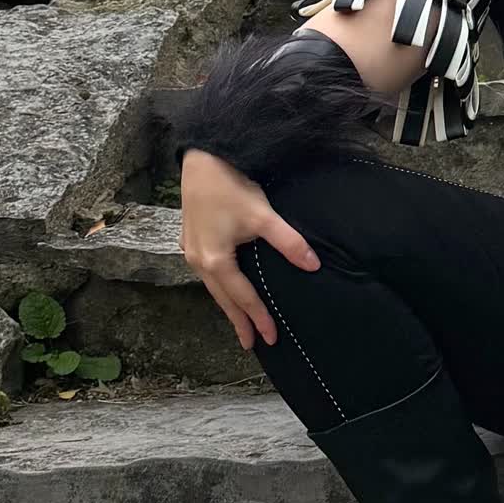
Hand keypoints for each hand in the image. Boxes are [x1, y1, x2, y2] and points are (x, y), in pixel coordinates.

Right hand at [178, 149, 320, 350]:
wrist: (202, 159)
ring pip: (212, 286)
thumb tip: (313, 265)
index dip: (258, 318)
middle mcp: (198, 260)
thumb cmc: (231, 187)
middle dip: (238, 321)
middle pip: (223, 298)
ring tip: (240, 321)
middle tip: (251, 343)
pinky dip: (219, 286)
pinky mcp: (189, 238)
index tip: (270, 338)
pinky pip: (206, 272)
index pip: (242, 298)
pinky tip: (225, 287)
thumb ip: (289, 243)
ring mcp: (191, 250)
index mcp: (215, 261)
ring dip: (228, 304)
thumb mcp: (264, 216)